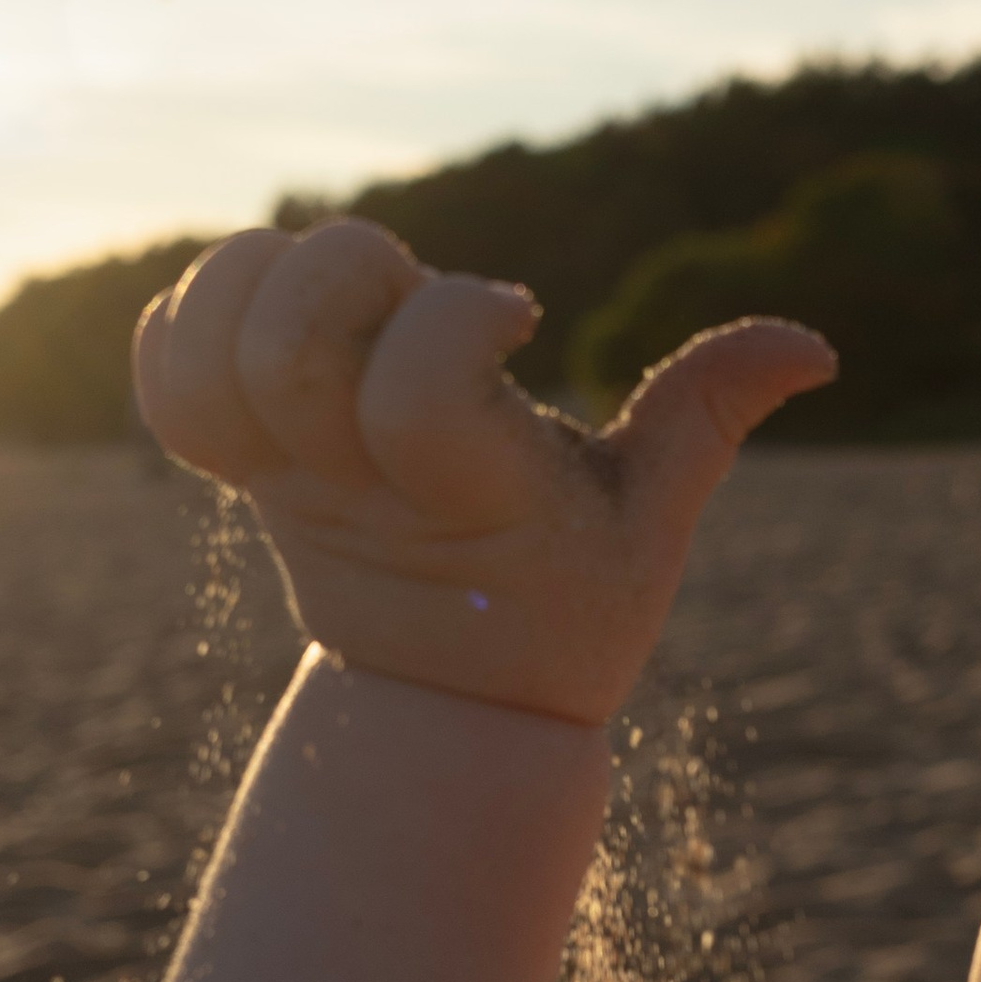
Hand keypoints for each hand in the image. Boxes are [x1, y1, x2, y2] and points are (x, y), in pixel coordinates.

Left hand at [133, 219, 835, 722]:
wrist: (446, 711)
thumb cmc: (566, 610)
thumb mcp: (651, 529)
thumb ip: (710, 417)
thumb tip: (814, 344)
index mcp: (467, 497)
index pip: (420, 385)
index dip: (463, 318)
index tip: (517, 316)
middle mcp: (353, 487)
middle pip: (289, 348)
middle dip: (347, 271)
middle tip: (409, 290)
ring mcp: (280, 480)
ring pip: (211, 353)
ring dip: (263, 275)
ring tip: (341, 285)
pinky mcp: (237, 469)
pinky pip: (166, 376)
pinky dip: (196, 314)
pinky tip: (272, 306)